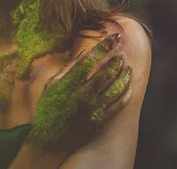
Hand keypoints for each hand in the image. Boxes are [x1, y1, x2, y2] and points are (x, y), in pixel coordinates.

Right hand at [26, 33, 131, 153]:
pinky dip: (126, 93)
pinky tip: (128, 86)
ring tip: (127, 67)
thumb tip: (85, 53)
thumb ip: (68, 68)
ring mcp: (92, 109)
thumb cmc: (48, 109)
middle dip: (116, 59)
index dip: (104, 46)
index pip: (90, 59)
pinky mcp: (99, 121)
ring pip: (115, 88)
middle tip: (122, 52)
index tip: (114, 36)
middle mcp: (82, 95)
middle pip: (106, 72)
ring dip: (124, 75)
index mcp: (69, 83)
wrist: (48, 140)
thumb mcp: (51, 85)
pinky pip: (118, 105)